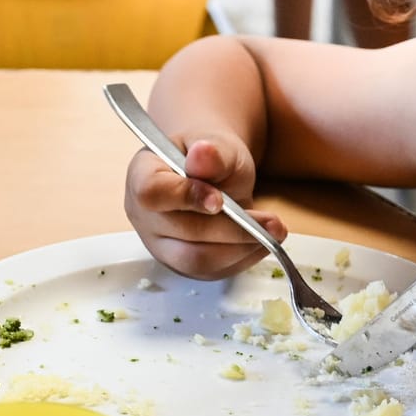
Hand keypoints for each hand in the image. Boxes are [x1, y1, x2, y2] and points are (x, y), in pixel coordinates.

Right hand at [124, 134, 287, 280]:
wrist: (209, 170)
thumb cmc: (208, 155)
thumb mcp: (216, 143)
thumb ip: (212, 152)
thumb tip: (202, 155)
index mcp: (141, 176)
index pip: (152, 193)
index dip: (185, 198)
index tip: (220, 199)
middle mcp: (144, 216)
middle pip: (182, 233)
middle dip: (232, 230)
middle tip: (273, 223)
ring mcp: (160, 245)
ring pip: (196, 260)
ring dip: (241, 249)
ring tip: (275, 232)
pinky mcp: (182, 264)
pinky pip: (211, 271)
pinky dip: (242, 259)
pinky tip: (263, 242)